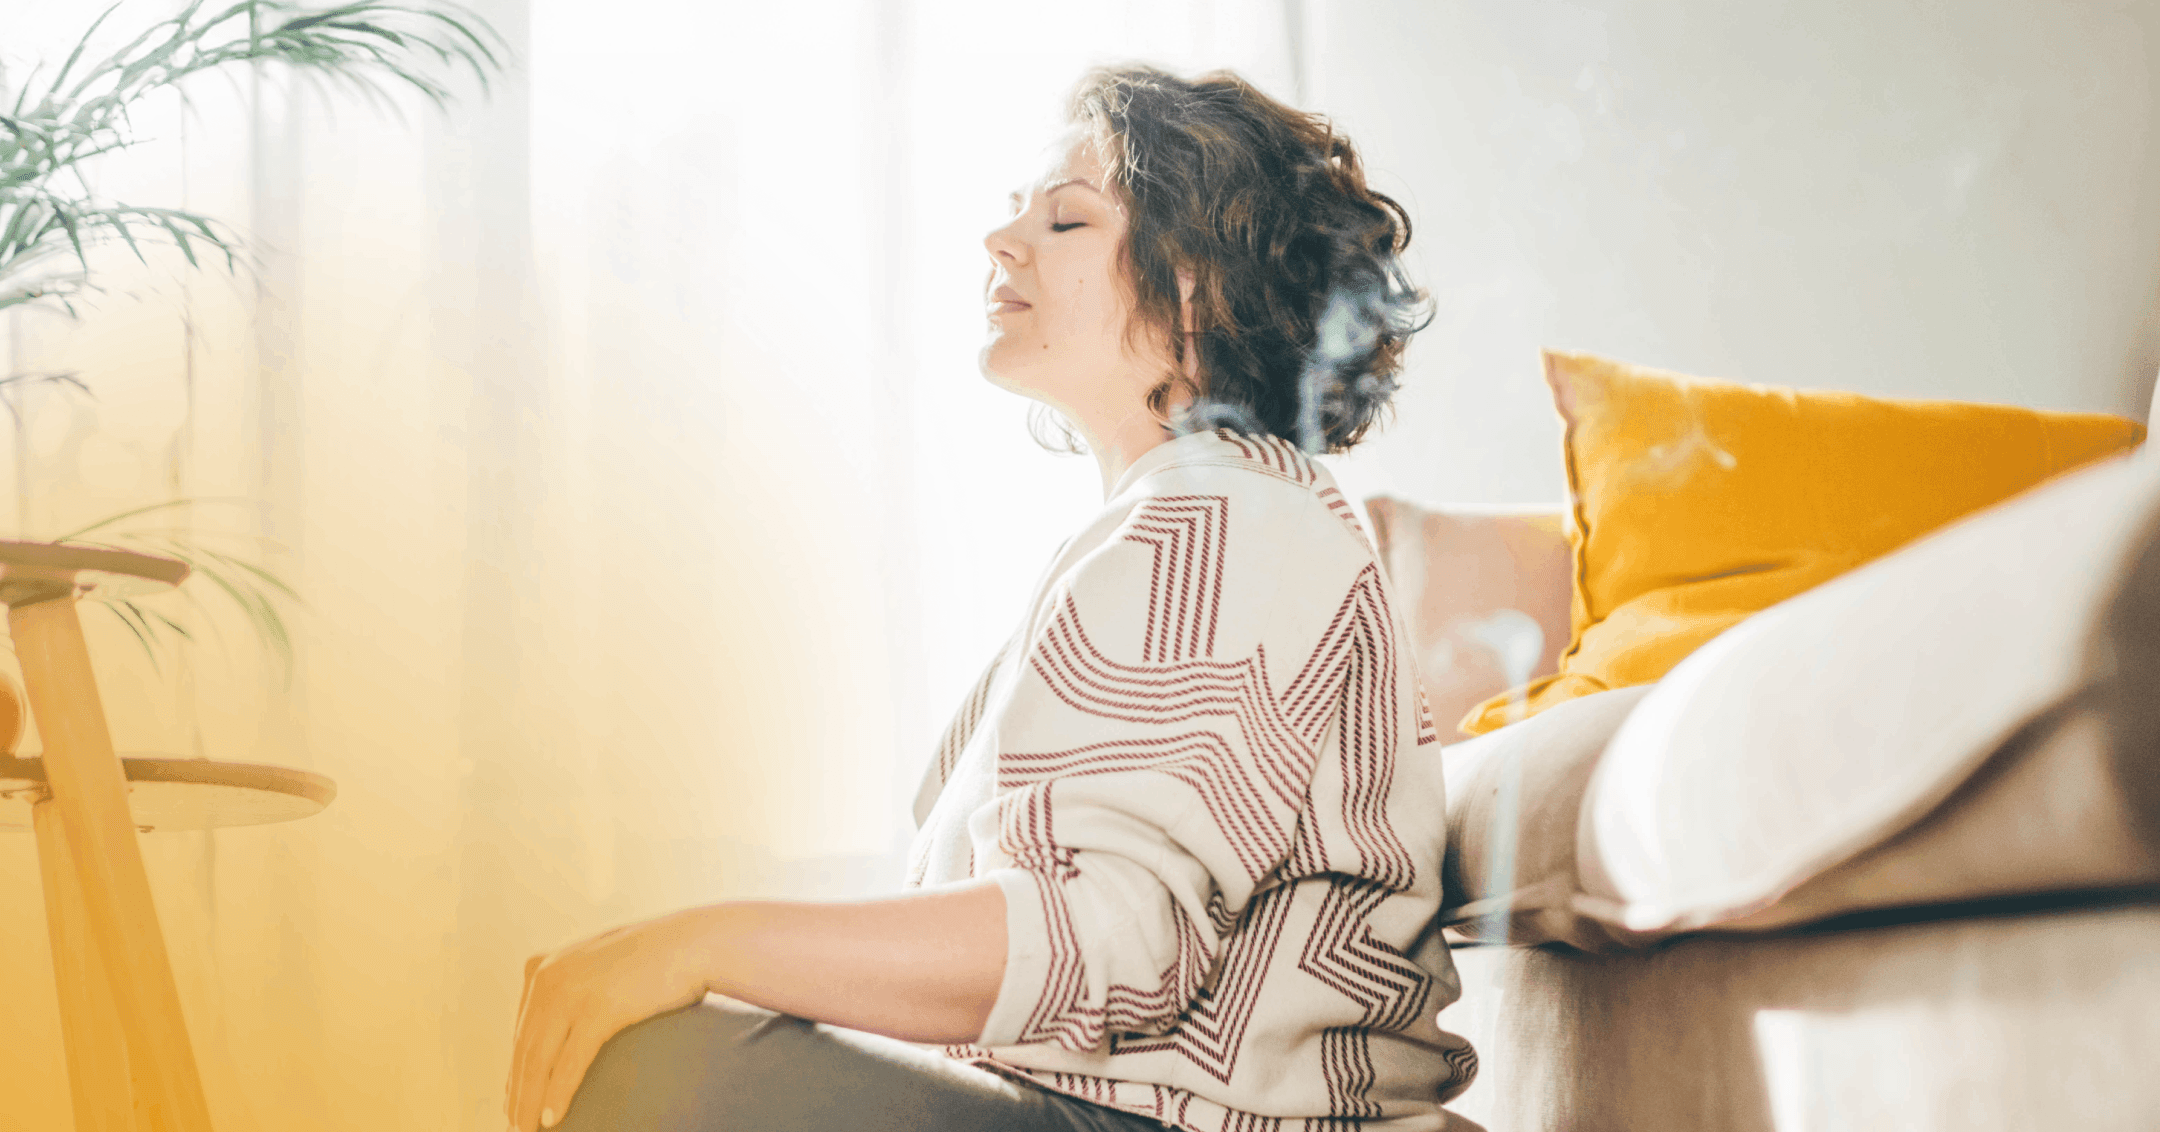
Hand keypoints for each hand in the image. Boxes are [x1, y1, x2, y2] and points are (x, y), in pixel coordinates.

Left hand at [505, 910, 712, 1130]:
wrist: (696, 943)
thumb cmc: (656, 958)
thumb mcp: (600, 967)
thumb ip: (575, 987)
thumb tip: (566, 1026)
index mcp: (542, 967)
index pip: (521, 1032)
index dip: (516, 1072)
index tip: (515, 1100)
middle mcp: (548, 976)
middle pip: (524, 1050)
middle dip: (518, 1093)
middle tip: (516, 1125)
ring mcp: (571, 990)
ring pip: (539, 1061)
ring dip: (529, 1102)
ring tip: (528, 1131)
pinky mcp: (598, 1008)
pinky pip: (570, 1062)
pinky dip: (557, 1094)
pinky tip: (551, 1119)